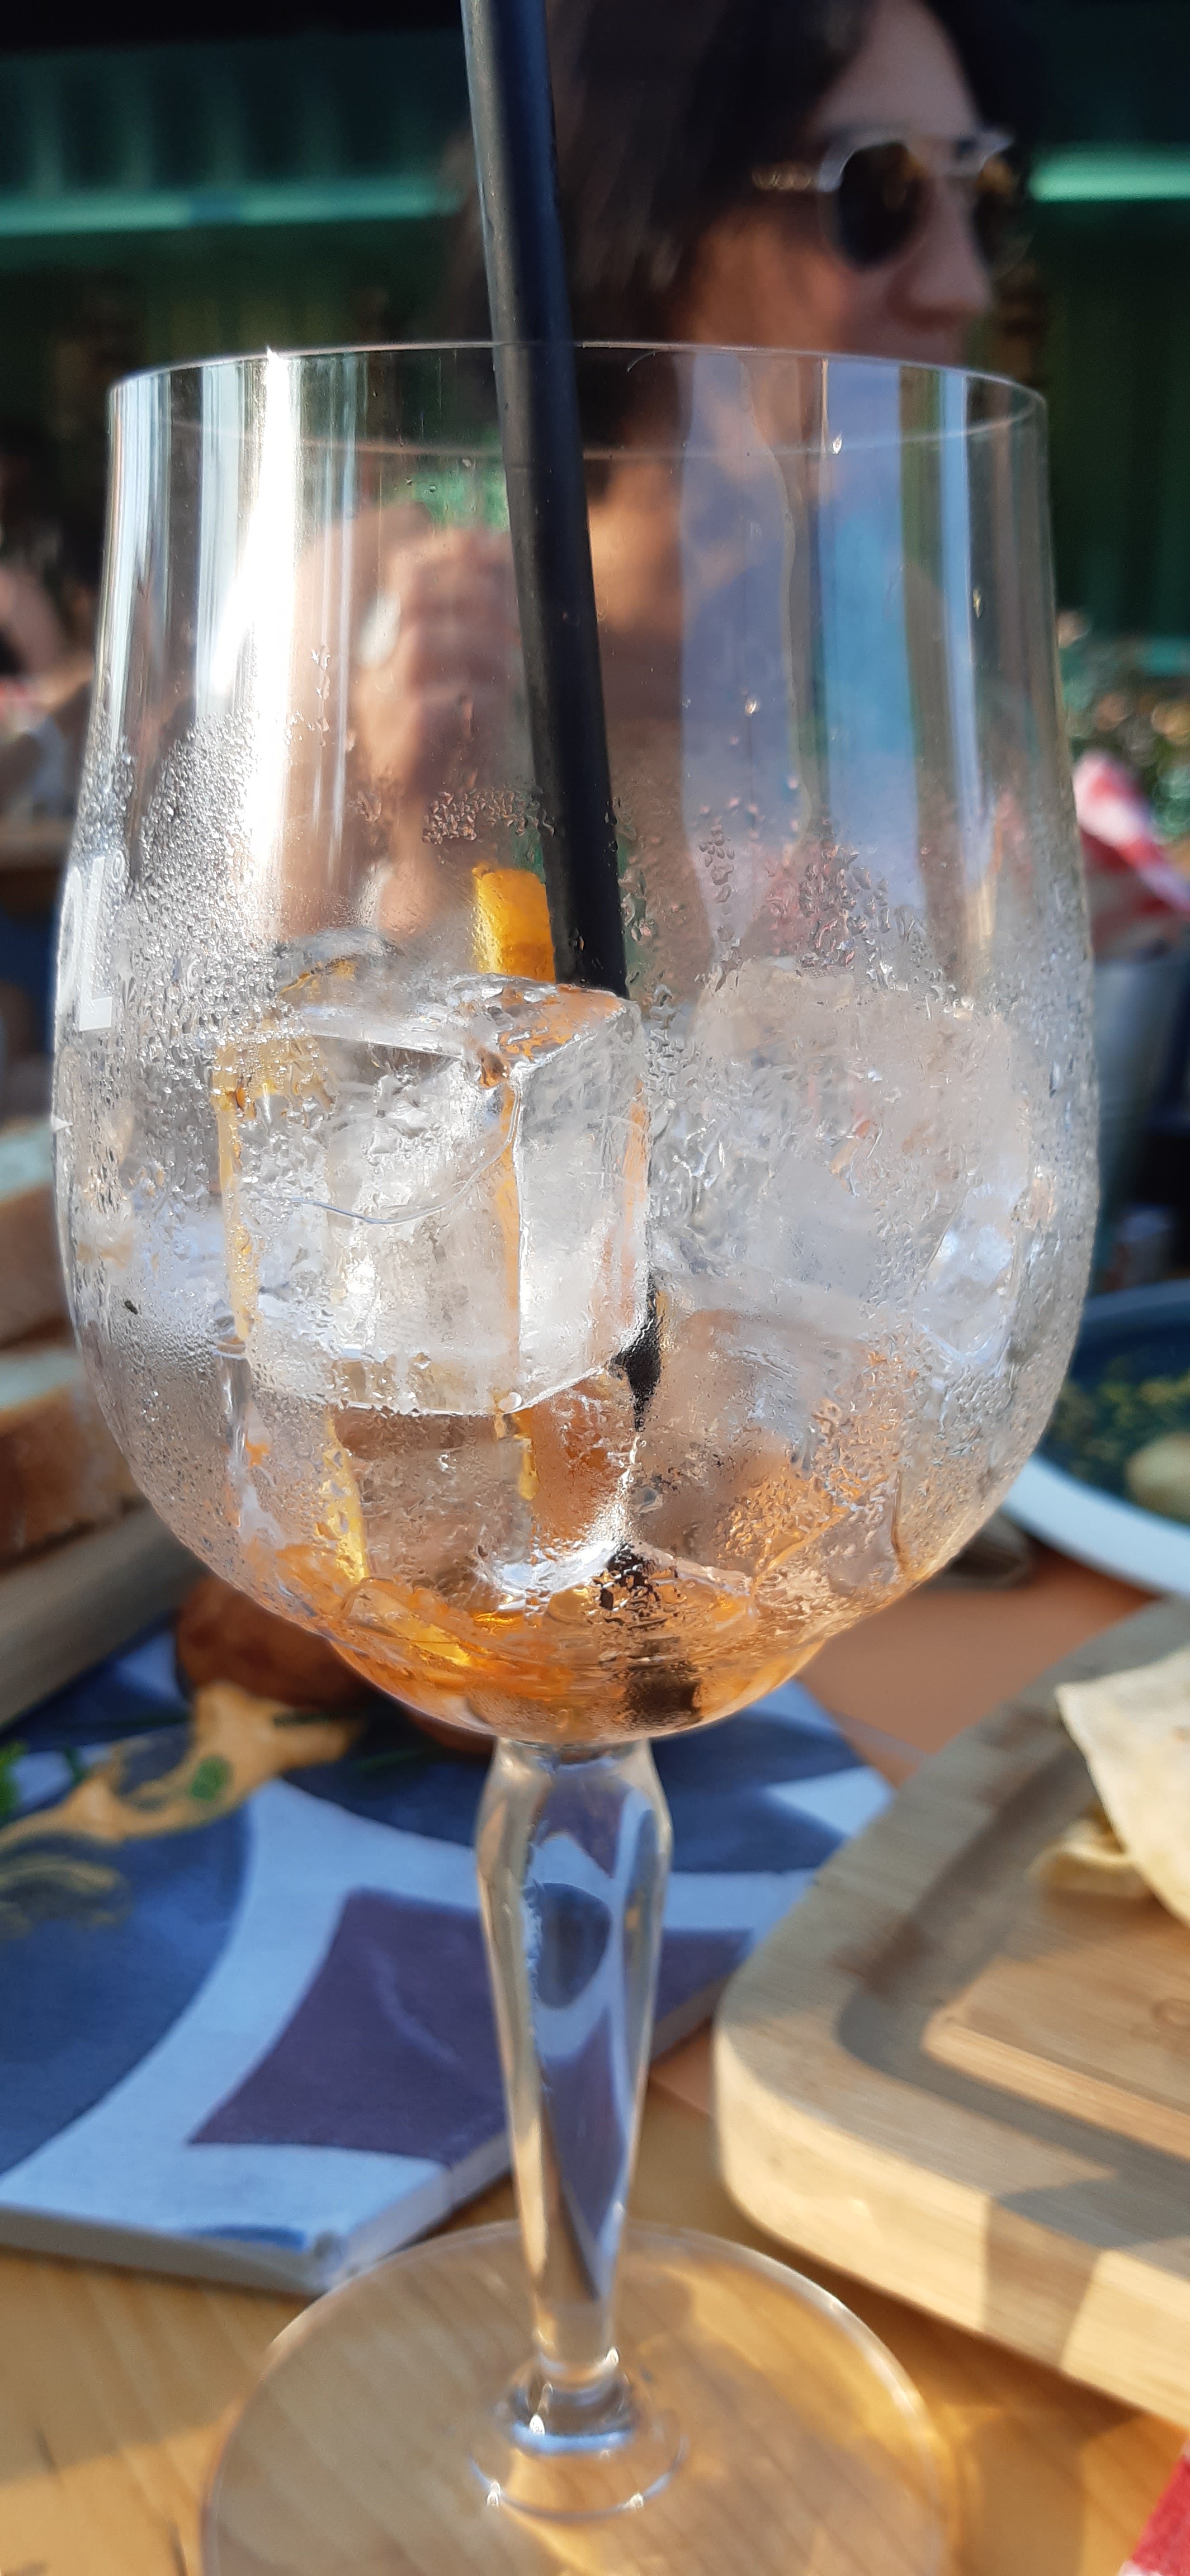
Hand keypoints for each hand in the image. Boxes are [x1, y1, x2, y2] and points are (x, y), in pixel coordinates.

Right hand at [351, 521, 518, 814]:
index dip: (459, 549)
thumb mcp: (482, 689)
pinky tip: (496, 714)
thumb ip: (487, 631)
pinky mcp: (397, 765)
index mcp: (391, 653)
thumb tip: (504, 565)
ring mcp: (379, 721)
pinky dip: (476, 702)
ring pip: (422, 641)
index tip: (504, 556)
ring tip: (510, 675)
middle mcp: (376, 678)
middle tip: (514, 621)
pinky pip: (429, 708)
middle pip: (412, 588)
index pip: (408, 567)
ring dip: (482, 647)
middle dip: (477, 590)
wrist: (450, 862)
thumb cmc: (472, 774)